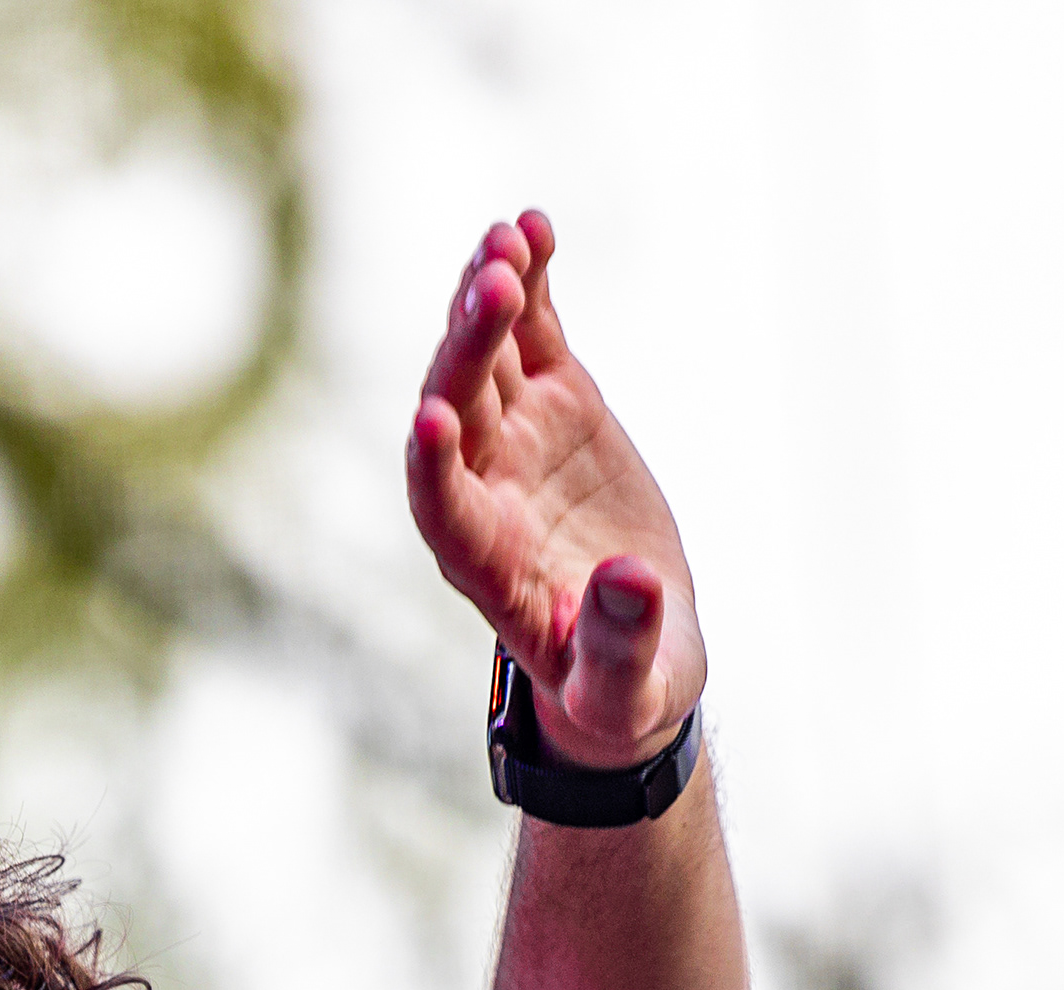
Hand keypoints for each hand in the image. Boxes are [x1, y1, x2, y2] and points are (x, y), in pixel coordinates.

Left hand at [407, 210, 706, 768]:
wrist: (632, 647)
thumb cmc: (618, 688)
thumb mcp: (624, 689)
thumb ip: (616, 646)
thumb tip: (628, 586)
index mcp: (487, 566)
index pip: (443, 511)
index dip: (433, 467)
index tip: (432, 421)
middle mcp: (486, 491)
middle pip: (459, 412)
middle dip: (469, 351)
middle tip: (493, 288)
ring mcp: (517, 440)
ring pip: (485, 358)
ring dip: (487, 298)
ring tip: (506, 238)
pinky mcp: (557, 404)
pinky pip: (533, 334)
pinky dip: (532, 282)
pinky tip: (534, 226)